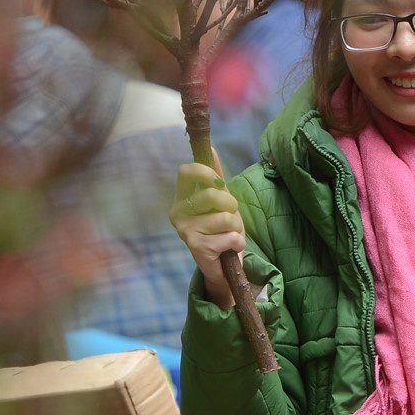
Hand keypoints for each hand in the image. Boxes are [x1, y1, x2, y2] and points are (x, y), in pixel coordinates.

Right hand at [169, 160, 241, 308]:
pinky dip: (237, 243)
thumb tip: (211, 148)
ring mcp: (185, 230)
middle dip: (231, 205)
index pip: (185, 171)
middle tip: (230, 217)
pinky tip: (228, 249)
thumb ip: (215, 177)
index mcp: (181, 198)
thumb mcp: (219, 202)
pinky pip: (230, 236)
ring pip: (225, 218)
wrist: (222, 267)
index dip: (205, 172)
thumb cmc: (219, 230)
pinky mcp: (197, 247)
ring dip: (236, 227)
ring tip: (229, 235)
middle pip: (212, 194)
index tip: (219, 182)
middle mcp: (177, 213)